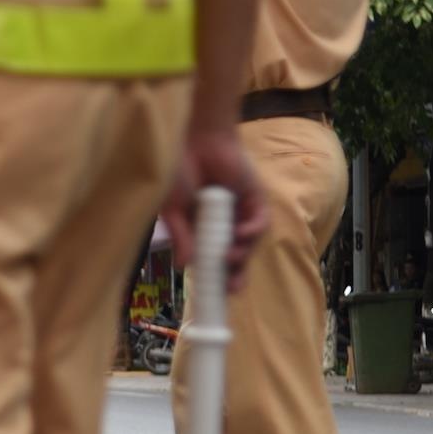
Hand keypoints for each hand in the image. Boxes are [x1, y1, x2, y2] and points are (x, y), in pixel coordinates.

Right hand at [159, 125, 268, 292]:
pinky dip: (252, 231)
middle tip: (231, 287)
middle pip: (234, 257)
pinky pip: (259, 222)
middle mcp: (222, 224)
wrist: (196, 139)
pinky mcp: (255, 200)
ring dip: (242, 254)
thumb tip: (183, 265)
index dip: (214, 276)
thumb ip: (181, 236)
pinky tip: (241, 234)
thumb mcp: (173, 208)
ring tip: (230, 257)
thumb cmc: (178, 170)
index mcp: (199, 228)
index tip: (214, 294)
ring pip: (248, 243)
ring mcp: (239, 213)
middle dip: (235, 274)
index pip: (210, 258)